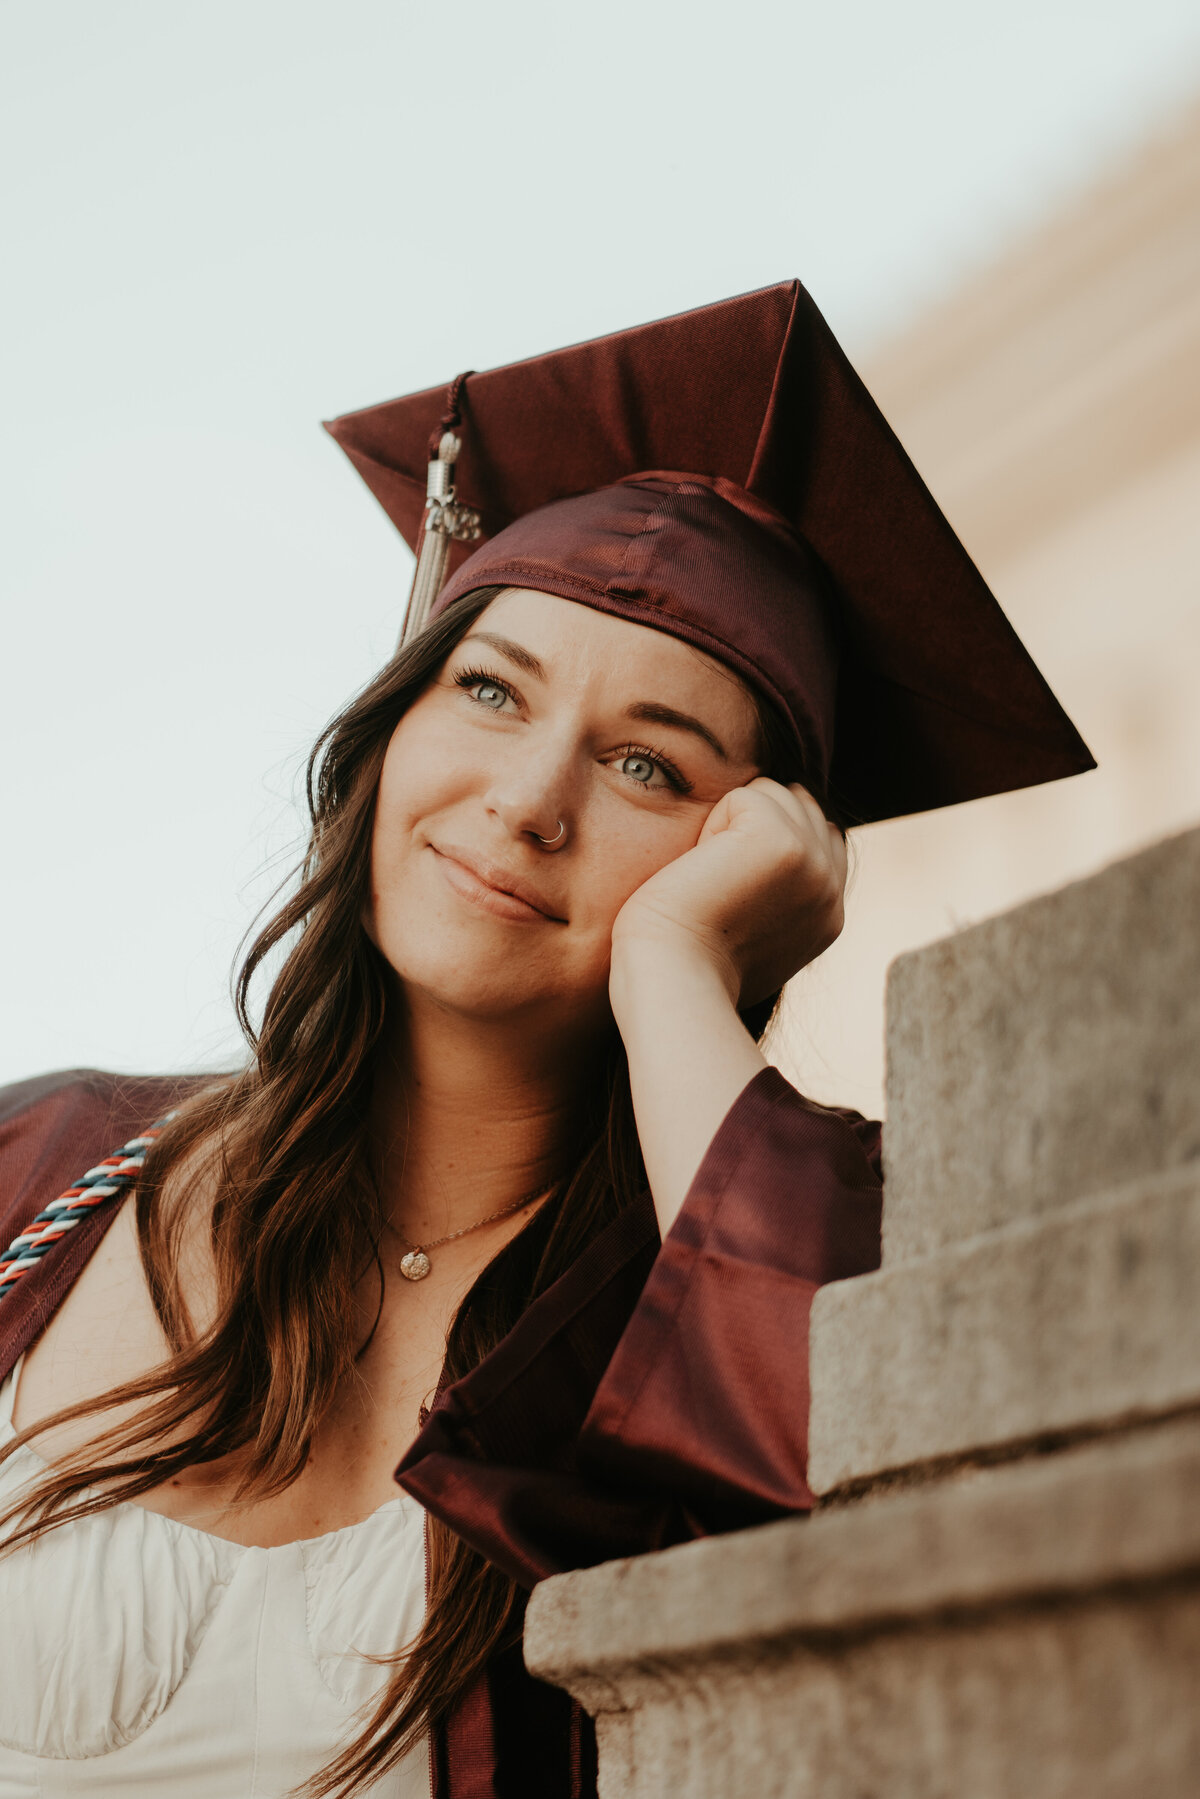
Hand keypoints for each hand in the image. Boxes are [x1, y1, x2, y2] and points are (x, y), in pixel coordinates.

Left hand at [610, 779, 846, 1008]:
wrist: (673, 979)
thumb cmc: (689, 964)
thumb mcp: (755, 934)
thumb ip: (779, 895)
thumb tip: (759, 856)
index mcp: (830, 914)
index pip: (820, 834)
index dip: (769, 837)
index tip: (731, 880)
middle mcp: (830, 888)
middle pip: (798, 805)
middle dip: (749, 828)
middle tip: (718, 884)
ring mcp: (813, 863)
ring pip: (772, 794)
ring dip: (730, 825)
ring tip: (711, 877)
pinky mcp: (782, 842)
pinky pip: (744, 795)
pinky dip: (712, 824)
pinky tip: (703, 868)